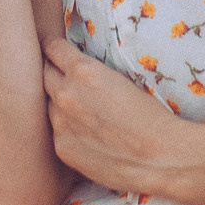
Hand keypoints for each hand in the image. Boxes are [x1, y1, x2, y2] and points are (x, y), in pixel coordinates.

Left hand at [40, 35, 204, 196]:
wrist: (160, 156)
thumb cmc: (150, 115)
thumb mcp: (120, 78)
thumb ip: (90, 71)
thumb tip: (75, 67)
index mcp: (83, 70)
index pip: (52, 48)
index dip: (54, 48)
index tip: (55, 50)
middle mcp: (66, 94)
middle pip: (44, 75)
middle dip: (53, 73)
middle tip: (63, 77)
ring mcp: (60, 123)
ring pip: (48, 105)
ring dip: (58, 103)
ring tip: (78, 109)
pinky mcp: (62, 148)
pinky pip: (56, 131)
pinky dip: (65, 129)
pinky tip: (84, 134)